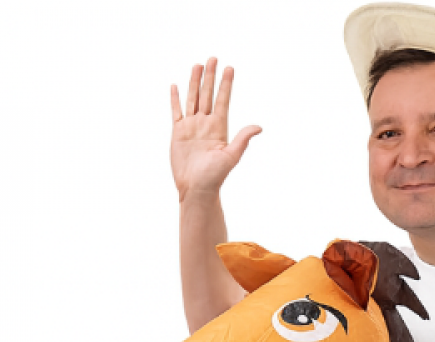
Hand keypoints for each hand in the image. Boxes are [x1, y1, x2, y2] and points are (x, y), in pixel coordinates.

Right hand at [170, 59, 261, 200]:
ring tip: (197, 65)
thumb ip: (242, 140)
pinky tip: (176, 86)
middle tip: (213, 58)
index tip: (230, 68)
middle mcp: (205, 124)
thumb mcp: (231, 157)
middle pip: (208, 95)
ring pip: (193, 98)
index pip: (223, 101)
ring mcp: (191, 127)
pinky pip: (176, 111)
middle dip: (211, 77)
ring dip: (195, 82)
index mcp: (219, 128)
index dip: (226, 85)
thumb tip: (259, 127)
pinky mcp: (178, 132)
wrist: (195, 189)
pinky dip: (175, 99)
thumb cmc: (214, 177)